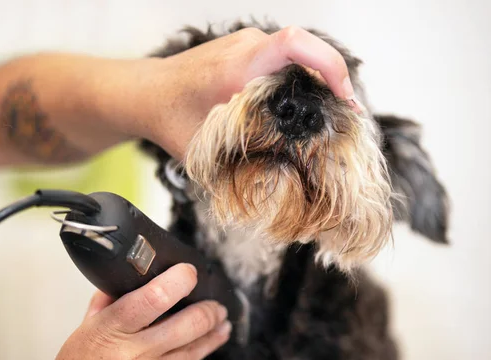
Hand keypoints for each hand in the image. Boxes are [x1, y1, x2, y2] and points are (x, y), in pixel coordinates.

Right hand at [32, 263, 230, 359]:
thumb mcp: (83, 333)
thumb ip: (106, 305)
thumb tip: (128, 278)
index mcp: (110, 330)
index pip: (155, 296)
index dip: (180, 280)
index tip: (189, 273)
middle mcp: (131, 356)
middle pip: (189, 324)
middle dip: (210, 312)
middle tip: (217, 307)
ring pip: (193, 353)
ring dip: (212, 337)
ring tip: (221, 327)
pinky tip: (194, 358)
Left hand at [137, 26, 356, 159]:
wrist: (145, 92)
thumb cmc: (168, 116)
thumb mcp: (204, 148)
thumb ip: (239, 161)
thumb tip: (280, 185)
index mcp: (235, 68)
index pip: (293, 45)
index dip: (328, 66)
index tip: (342, 99)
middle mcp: (245, 46)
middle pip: (307, 51)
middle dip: (333, 82)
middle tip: (345, 119)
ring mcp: (247, 43)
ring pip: (298, 55)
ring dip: (317, 81)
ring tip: (326, 116)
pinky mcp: (247, 48)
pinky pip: (285, 57)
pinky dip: (300, 79)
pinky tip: (300, 107)